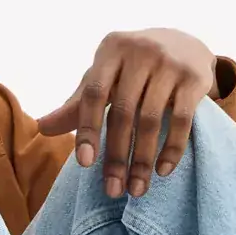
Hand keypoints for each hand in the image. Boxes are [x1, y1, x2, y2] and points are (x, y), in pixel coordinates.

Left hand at [36, 28, 218, 199]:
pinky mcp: (194, 78)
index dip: (87, 130)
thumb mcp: (106, 76)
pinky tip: (162, 171)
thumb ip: (78, 103)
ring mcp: (169, 62)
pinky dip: (172, 149)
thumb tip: (41, 128)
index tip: (84, 165)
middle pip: (122, 112)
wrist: (186, 44)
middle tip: (113, 190)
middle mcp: (140, 50)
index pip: (93, 94)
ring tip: (137, 189)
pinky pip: (182, 120)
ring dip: (142, 160)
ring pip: (151, 120)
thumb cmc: (134, 68)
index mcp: (111, 49)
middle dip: (116, 156)